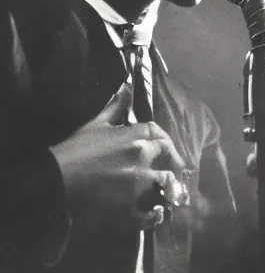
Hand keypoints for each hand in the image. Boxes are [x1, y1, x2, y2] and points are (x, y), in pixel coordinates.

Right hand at [49, 82, 187, 230]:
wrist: (55, 182)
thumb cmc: (75, 151)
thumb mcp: (96, 124)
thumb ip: (116, 106)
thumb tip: (127, 85)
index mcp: (137, 137)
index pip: (162, 134)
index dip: (165, 141)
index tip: (164, 148)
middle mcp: (144, 159)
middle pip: (171, 158)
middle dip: (172, 163)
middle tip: (171, 170)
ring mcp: (140, 185)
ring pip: (168, 185)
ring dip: (167, 188)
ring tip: (165, 192)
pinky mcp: (131, 210)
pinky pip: (154, 214)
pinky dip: (157, 215)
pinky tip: (155, 213)